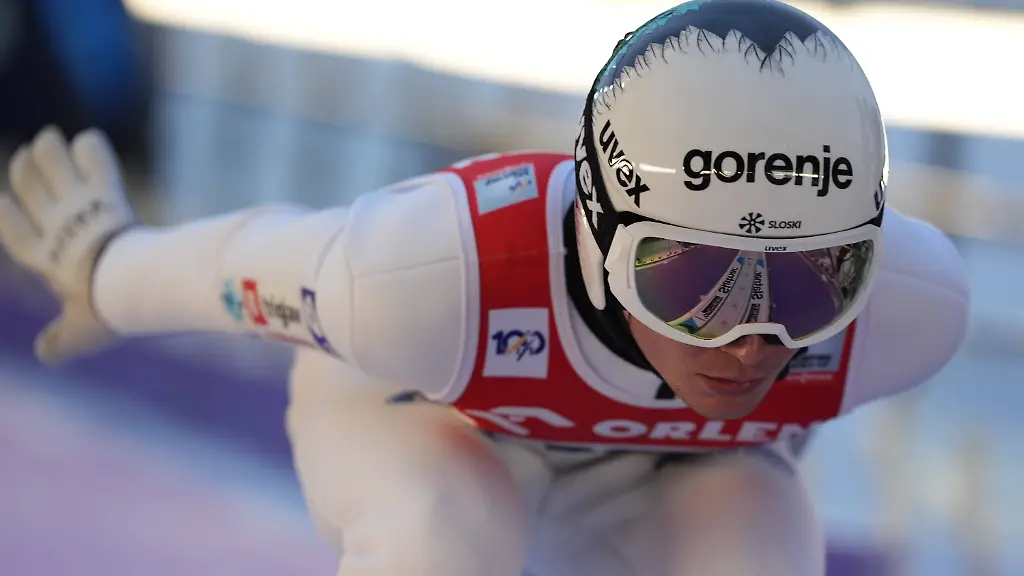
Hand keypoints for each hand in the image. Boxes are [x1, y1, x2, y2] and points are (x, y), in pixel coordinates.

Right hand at [0, 126, 135, 363]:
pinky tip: (91, 140)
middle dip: (27, 172)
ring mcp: (81, 208)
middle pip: (33, 191)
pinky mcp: (109, 195)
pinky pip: (97, 165)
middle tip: (28, 154)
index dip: (7, 217)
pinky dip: (92, 150)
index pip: (18, 235)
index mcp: (48, 259)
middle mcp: (58, 228)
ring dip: (51, 152)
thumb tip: (44, 355)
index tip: (0, 201)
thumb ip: (62, 341)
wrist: (132, 283)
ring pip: (56, 168)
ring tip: (50, 137)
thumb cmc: (105, 308)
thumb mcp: (81, 332)